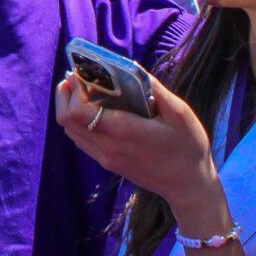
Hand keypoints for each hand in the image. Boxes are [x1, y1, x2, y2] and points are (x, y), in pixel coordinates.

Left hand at [54, 69, 218, 216]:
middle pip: (66, 121)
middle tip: (76, 78)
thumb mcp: (179, 113)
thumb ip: (155, 89)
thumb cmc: (189, 148)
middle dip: (65, 96)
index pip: (77, 112)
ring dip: (70, 109)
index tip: (81, 74)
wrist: (190, 187)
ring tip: (84, 91)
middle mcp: (108, 147)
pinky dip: (79, 123)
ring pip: (71, 132)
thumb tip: (133, 68)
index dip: (73, 90)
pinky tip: (95, 111)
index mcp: (123, 131)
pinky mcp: (109, 164)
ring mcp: (106, 158)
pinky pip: (82, 141)